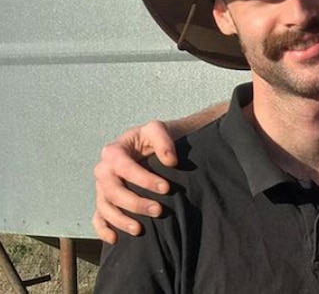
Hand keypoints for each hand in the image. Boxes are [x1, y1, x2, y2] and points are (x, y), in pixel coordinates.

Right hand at [92, 120, 176, 243]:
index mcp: (113, 151)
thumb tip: (170, 161)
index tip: (166, 188)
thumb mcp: (157, 130)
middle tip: (158, 211)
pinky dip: (103, 229)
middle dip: (134, 203)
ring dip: (120, 220)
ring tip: (140, 230)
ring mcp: (101, 187)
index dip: (144, 179)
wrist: (148, 146)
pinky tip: (115, 239)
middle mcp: (103, 170)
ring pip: (104, 207)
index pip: (125, 168)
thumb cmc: (153, 138)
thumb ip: (164, 140)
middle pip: (112, 191)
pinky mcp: (104, 200)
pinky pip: (97, 217)